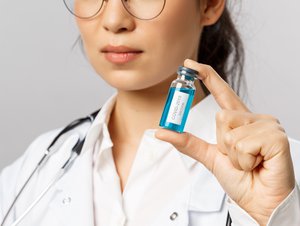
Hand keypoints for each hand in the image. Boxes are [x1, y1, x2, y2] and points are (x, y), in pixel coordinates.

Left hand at [155, 59, 294, 225]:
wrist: (260, 202)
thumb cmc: (241, 180)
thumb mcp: (210, 157)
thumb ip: (187, 142)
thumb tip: (162, 131)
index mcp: (239, 121)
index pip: (221, 92)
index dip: (206, 76)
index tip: (190, 64)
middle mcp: (253, 119)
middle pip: (221, 115)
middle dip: (223, 143)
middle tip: (238, 158)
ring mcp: (267, 125)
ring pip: (229, 128)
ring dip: (233, 153)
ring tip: (249, 162)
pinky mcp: (275, 136)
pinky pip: (243, 142)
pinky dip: (244, 159)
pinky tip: (258, 163)